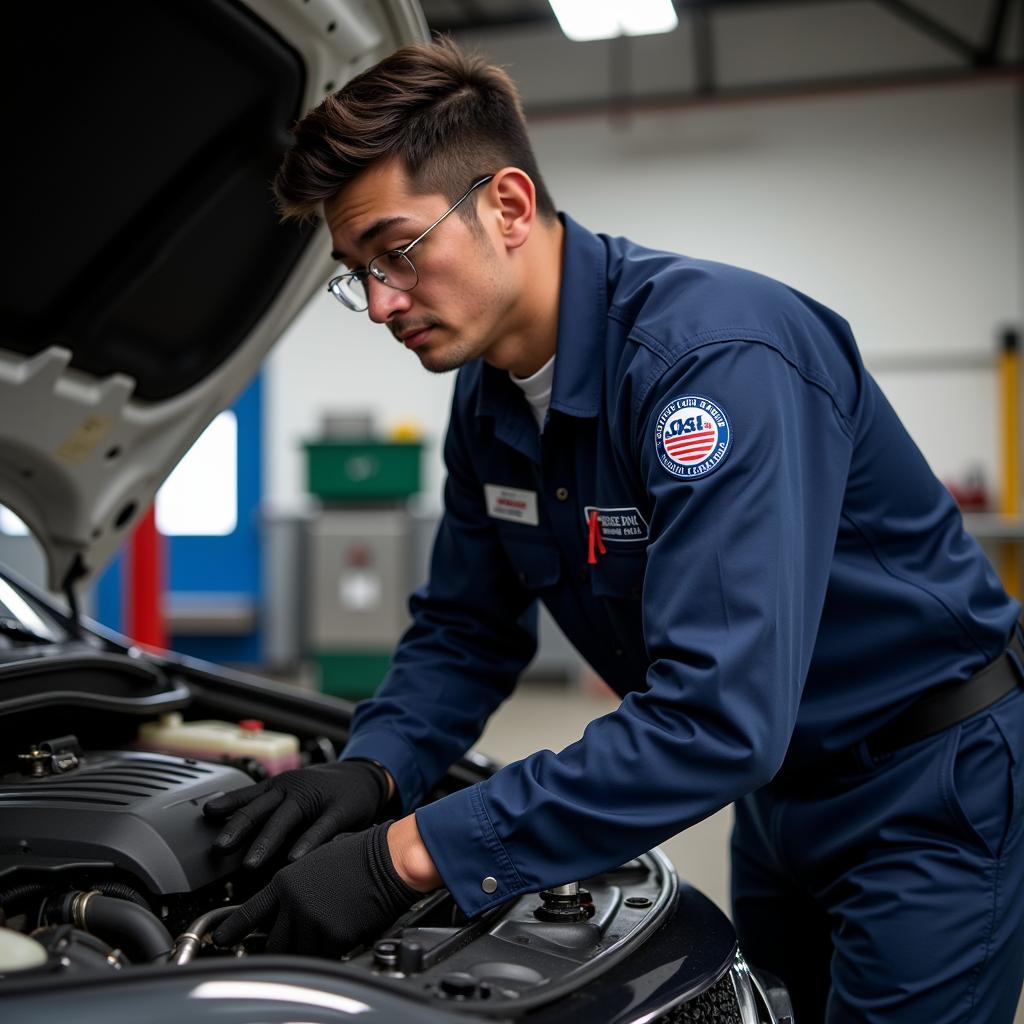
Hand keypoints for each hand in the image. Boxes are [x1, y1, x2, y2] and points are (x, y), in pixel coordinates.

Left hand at [202, 760, 388, 867]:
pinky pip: (321, 828)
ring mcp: (316, 798)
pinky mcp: (340, 809)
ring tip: (250, 864)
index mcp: (278, 787)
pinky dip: (306, 844)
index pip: (247, 796)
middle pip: (262, 808)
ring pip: (286, 819)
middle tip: (220, 848)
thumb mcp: (289, 792)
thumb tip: (219, 824)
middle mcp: (293, 789)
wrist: (365, 776)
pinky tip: (295, 860)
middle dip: (239, 828)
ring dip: (266, 841)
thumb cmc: (322, 791)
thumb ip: (259, 807)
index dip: (227, 805)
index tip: (206, 816)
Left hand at [211, 822, 422, 955]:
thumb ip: (296, 886)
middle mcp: (293, 903)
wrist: (386, 859)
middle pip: (273, 943)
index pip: (249, 912)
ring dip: (306, 953)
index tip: (219, 940)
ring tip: (320, 940)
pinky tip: (339, 939)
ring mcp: (311, 921)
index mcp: (286, 881)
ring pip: (297, 954)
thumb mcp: (316, 862)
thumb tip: (286, 905)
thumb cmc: (360, 854)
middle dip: (278, 950)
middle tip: (282, 952)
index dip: (232, 930)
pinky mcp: (332, 936)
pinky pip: (323, 957)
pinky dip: (328, 954)